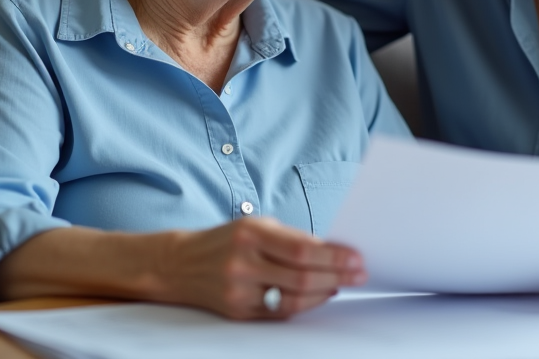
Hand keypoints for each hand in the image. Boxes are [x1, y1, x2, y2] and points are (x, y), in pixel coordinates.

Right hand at [157, 217, 365, 319]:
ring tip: (342, 284)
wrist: (179, 264)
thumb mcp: (256, 225)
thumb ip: (291, 238)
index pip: (302, 249)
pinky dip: (304, 305)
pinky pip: (279, 313)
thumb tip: (333, 253)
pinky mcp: (237, 312)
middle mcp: (243, 263)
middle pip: (301, 276)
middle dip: (337, 276)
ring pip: (293, 299)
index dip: (334, 257)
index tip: (357, 258)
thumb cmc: (226, 240)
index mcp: (250, 234)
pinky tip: (319, 296)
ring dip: (324, 293)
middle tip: (359, 274)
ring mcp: (239, 291)